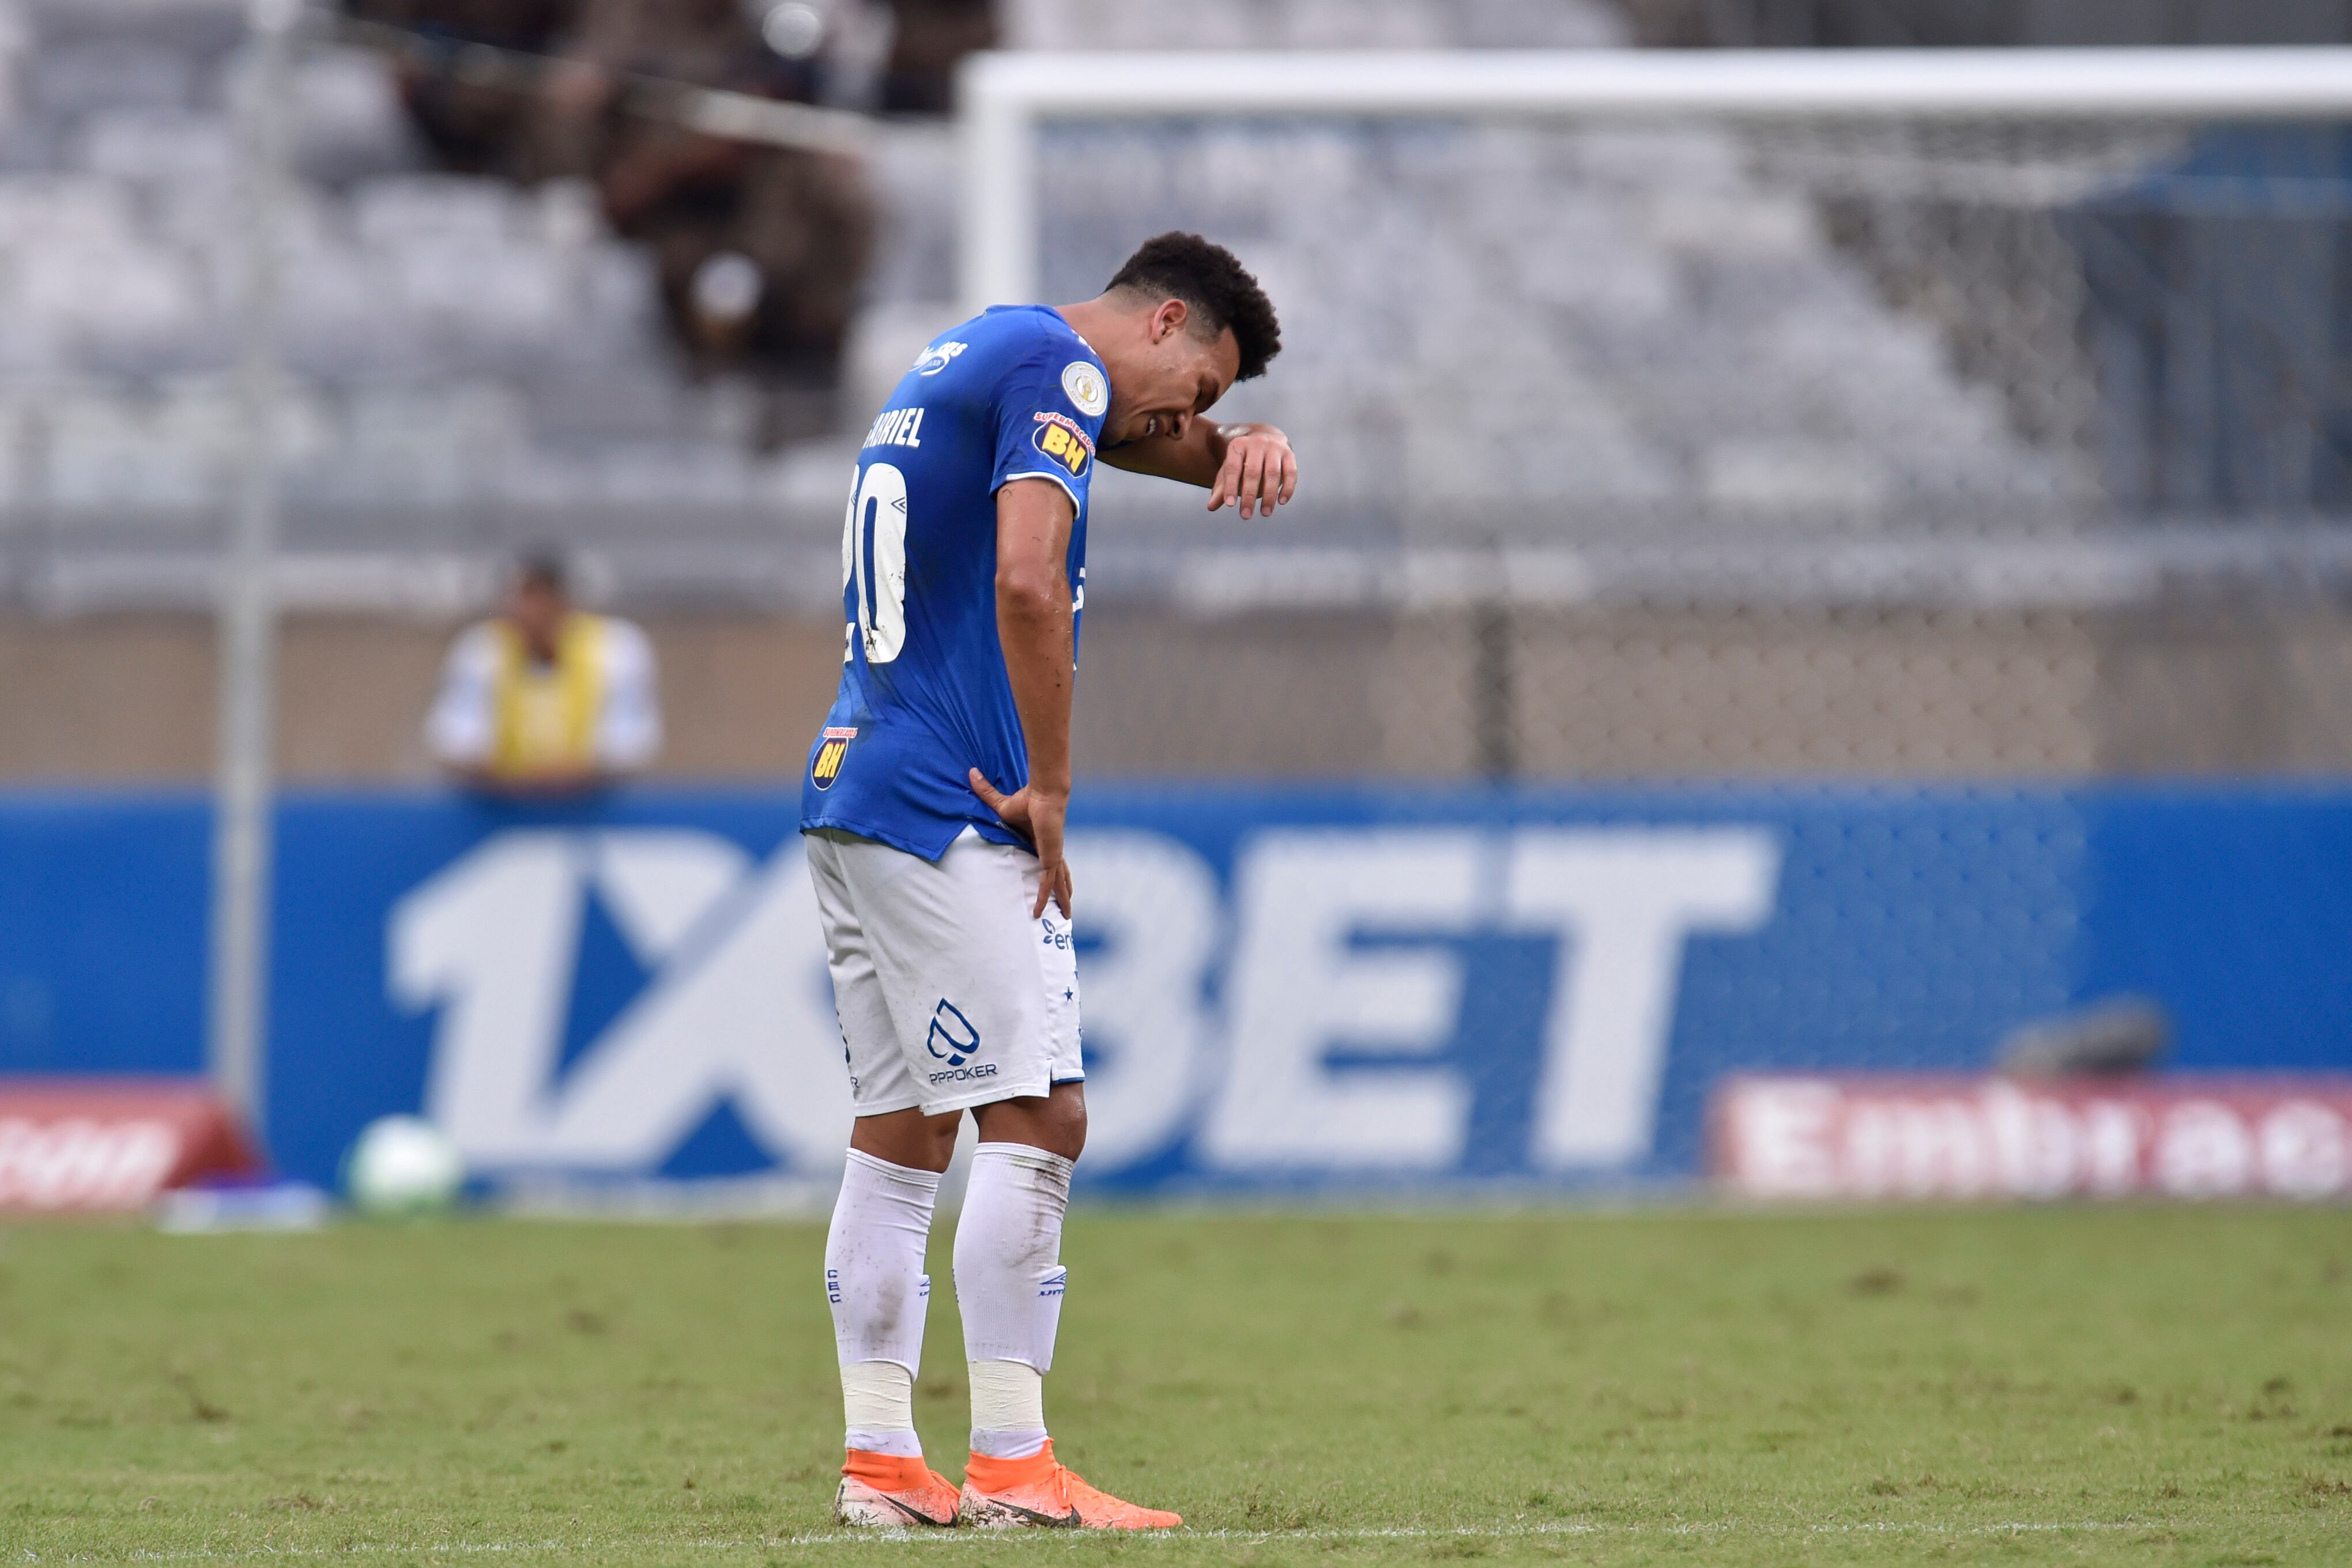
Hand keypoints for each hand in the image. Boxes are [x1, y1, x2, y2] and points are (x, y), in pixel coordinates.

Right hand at [969, 768, 1072, 918]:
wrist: (1044, 795)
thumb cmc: (1026, 799)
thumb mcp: (1000, 805)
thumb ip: (986, 793)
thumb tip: (971, 773)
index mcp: (1042, 843)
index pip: (1049, 863)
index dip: (1052, 874)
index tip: (1052, 884)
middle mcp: (1051, 851)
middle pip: (1061, 876)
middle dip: (1065, 892)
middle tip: (1066, 908)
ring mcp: (1052, 856)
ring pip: (1059, 883)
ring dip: (1063, 900)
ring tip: (1066, 916)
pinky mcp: (1049, 858)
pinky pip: (1046, 883)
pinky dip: (1043, 897)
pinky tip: (1040, 911)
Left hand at [1208, 424, 1297, 520]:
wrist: (1264, 438)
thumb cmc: (1243, 460)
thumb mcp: (1230, 470)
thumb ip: (1221, 488)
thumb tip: (1211, 507)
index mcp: (1238, 445)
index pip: (1233, 468)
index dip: (1231, 487)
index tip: (1230, 505)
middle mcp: (1257, 443)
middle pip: (1253, 472)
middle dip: (1249, 496)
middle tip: (1245, 516)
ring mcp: (1275, 447)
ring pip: (1272, 473)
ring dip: (1269, 495)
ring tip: (1265, 513)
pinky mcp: (1289, 453)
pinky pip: (1290, 472)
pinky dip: (1287, 488)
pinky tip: (1281, 502)